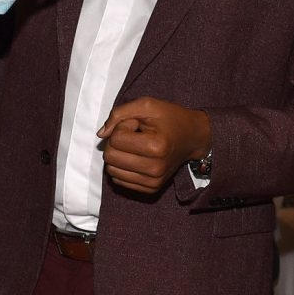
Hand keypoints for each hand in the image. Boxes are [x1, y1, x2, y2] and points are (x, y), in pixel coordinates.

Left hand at [97, 97, 211, 195]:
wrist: (192, 138)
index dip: (122, 126)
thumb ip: (119, 114)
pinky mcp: (150, 189)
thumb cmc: (170, 118)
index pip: (115, 139)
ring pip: (111, 170)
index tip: (137, 124)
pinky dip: (122, 167)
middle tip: (135, 135)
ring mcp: (153, 182)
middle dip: (117, 142)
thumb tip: (101, 135)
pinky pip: (118, 180)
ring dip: (119, 155)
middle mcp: (155, 169)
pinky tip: (137, 157)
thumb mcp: (146, 105)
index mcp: (156, 147)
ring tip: (137, 146)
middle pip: (110, 157)